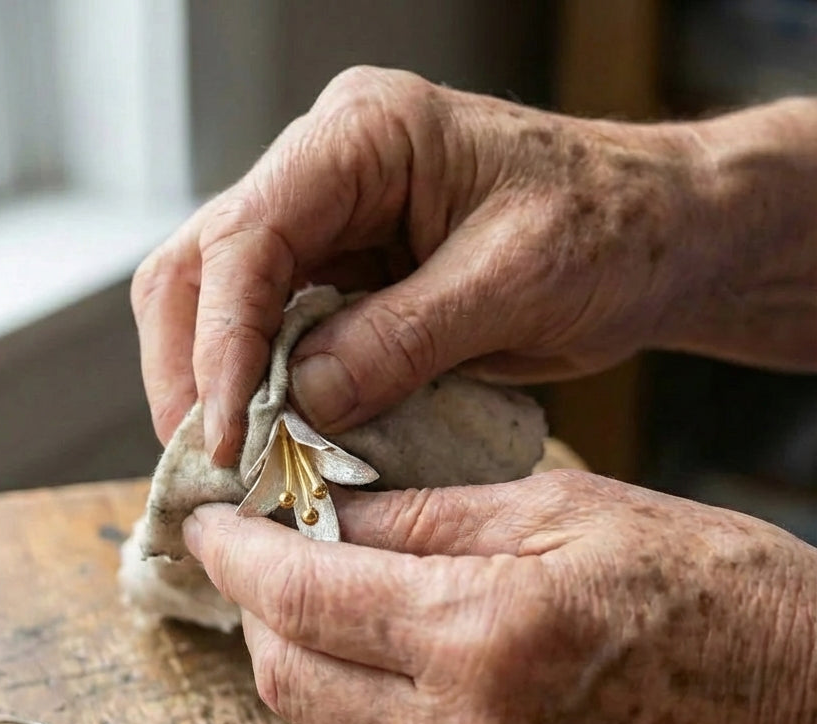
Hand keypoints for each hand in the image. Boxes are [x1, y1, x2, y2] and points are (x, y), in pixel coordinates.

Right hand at [131, 66, 816, 463]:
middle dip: (190, 369)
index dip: (221, 342)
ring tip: (231, 465)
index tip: (225, 434)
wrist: (654, 238)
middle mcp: (324, 172)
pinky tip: (273, 443)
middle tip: (207, 462)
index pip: (248, 235)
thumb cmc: (609, 231)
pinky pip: (272, 338)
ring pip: (219, 304)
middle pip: (201, 265)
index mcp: (364, 136)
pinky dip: (262, 395)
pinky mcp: (341, 280)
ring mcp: (327, 227)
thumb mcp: (514, 283)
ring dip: (213, 387)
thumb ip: (402, 339)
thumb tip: (302, 404)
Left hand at [183, 473, 816, 723]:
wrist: (814, 717)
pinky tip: (389, 686)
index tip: (210, 524)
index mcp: (486, 633)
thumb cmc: (710, 589)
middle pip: (287, 682)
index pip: (303, 594)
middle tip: (268, 563)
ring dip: (302, 676)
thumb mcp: (567, 510)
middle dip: (258, 613)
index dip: (238, 555)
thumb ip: (425, 516)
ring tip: (328, 619)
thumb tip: (324, 514)